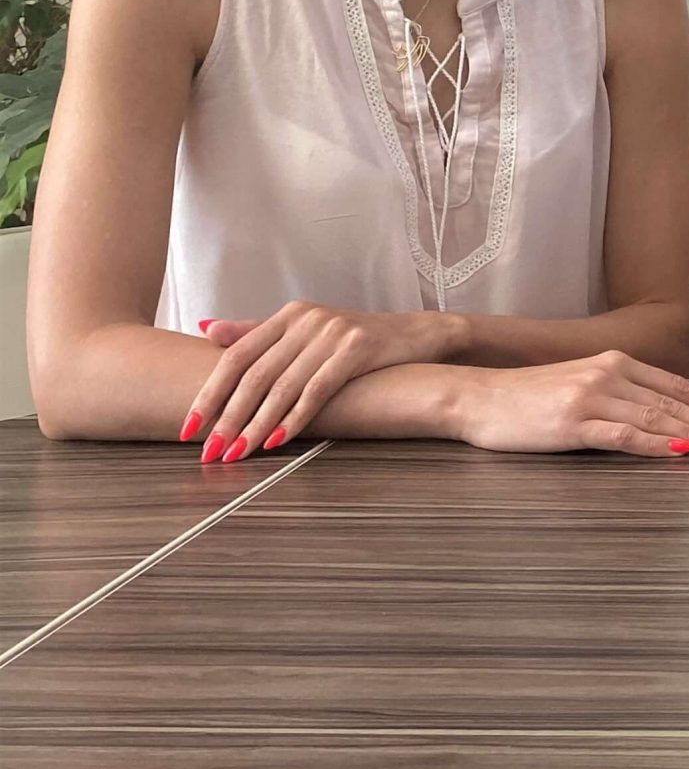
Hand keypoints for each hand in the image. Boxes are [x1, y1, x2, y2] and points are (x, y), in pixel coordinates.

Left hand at [185, 302, 461, 461]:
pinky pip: (317, 389)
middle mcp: (307, 319)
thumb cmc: (358, 340)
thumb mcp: (307, 330)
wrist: (420, 335)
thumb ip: (257, 332)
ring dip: (256, 425)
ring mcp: (333, 332)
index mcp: (289, 314)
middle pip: (255, 375)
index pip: (235, 356)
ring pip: (282, 386)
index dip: (209, 393)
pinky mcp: (358, 348)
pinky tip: (278, 441)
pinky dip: (295, 418)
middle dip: (228, 417)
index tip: (189, 427)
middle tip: (210, 452)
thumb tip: (205, 329)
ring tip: (237, 454)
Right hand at [452, 352, 688, 455]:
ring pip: (653, 417)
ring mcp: (590, 398)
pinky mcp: (573, 423)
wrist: (477, 398)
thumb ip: (621, 391)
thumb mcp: (580, 382)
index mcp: (614, 362)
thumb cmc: (529, 397)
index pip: (673, 384)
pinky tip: (677, 452)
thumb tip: (663, 409)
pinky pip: (623, 435)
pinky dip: (654, 445)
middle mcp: (607, 374)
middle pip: (670, 402)